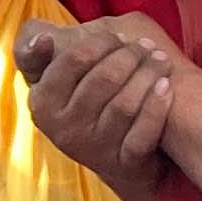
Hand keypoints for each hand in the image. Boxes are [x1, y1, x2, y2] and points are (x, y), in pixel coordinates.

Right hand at [13, 14, 181, 200]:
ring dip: (149, 75)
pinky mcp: (122, 164)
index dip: (102, 41)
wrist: (110, 159)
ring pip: (125, 104)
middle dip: (131, 55)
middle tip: (147, 46)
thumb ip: (35, 50)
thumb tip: (43, 38)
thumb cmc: (81, 103)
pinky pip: (142, 134)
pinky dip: (157, 107)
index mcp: (43, 102)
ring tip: (161, 60)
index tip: (118, 36)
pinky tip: (166, 86)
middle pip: (104, 78)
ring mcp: (94, 149)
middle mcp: (64, 129)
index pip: (74, 59)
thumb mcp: (51, 78)